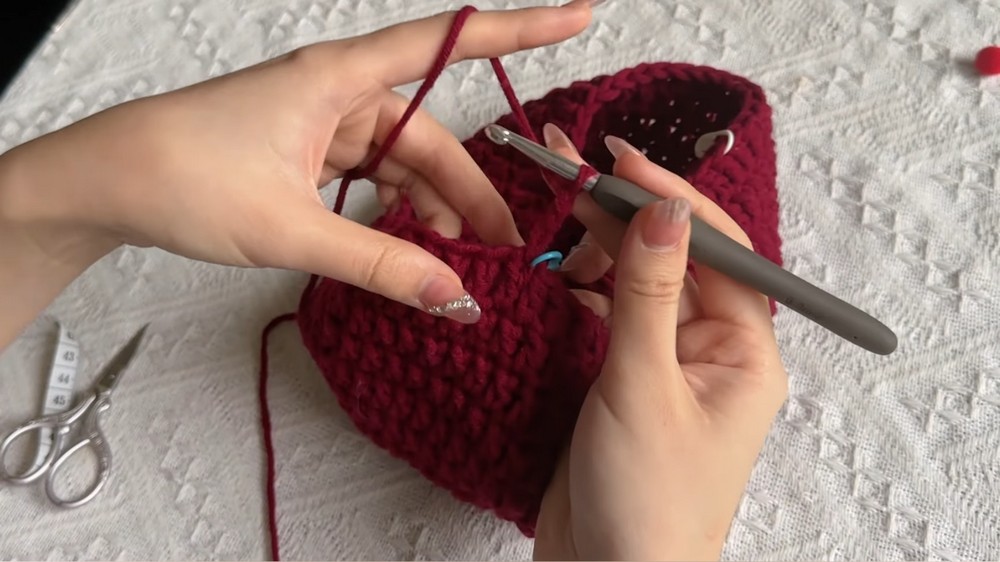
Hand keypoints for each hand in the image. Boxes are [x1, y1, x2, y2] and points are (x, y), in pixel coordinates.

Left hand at [0, 2, 595, 346]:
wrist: (108, 181)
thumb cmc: (185, 175)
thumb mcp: (292, 229)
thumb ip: (380, 262)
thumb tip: (453, 297)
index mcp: (338, 80)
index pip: (445, 44)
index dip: (518, 31)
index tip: (578, 15)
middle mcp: (338, 93)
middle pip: (430, 136)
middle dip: (472, 191)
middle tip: (506, 248)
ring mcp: (324, 123)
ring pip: (404, 162)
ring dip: (434, 210)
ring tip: (458, 264)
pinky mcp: (309, 152)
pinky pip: (373, 177)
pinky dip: (397, 212)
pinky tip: (413, 248)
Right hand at [533, 125, 788, 560]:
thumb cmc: (648, 502)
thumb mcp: (644, 386)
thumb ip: (649, 294)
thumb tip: (664, 210)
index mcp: (745, 353)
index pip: (718, 252)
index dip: (671, 201)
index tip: (620, 163)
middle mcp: (714, 354)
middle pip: (676, 262)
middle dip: (627, 219)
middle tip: (573, 177)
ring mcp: (669, 369)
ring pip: (639, 287)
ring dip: (602, 253)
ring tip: (559, 222)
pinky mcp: (628, 386)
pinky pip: (612, 321)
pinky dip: (585, 295)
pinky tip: (557, 274)